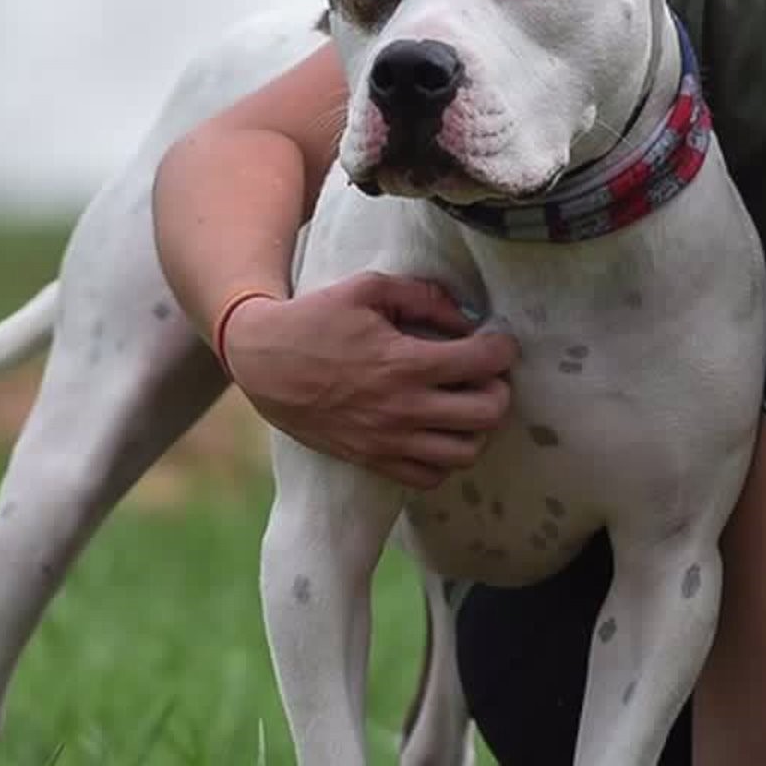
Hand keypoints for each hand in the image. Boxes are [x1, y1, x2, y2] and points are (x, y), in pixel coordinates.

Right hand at [220, 272, 518, 489]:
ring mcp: (388, 441)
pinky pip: (429, 477)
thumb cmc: (316, 319)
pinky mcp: (372, 459)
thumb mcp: (367, 288)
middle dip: (499, 390)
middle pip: (488, 414)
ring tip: (465, 404)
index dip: (502, 348)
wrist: (263, 362)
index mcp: (405, 363)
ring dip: (477, 428)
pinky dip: (445, 458)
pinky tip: (437, 431)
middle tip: (486, 375)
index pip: (484, 362)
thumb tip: (467, 317)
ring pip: (465, 453)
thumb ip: (423, 295)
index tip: (496, 341)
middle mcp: (403, 408)